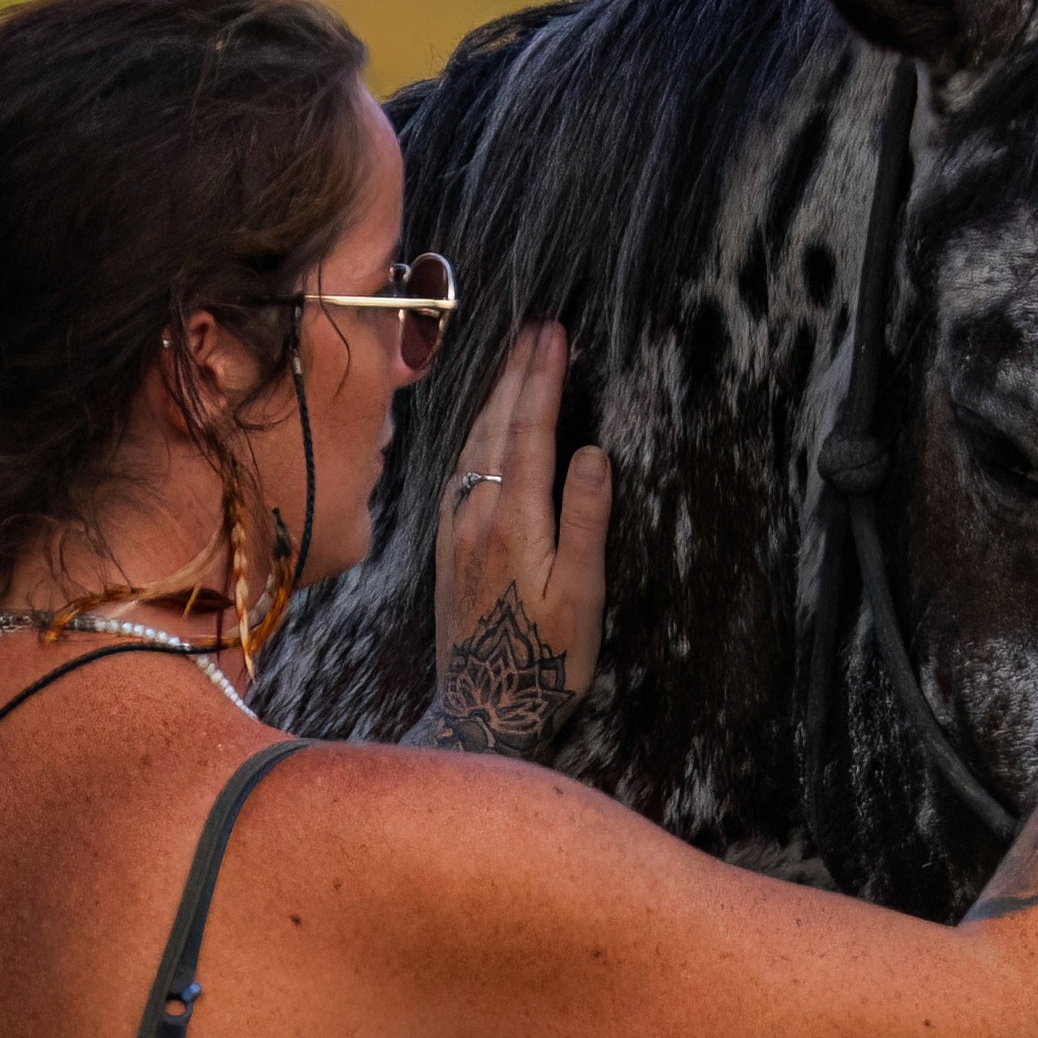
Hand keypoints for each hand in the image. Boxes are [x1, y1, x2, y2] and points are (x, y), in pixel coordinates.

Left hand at [420, 323, 611, 752]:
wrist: (481, 712)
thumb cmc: (545, 663)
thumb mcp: (581, 598)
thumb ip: (584, 522)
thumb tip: (592, 452)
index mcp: (515, 522)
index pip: (531, 431)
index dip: (543, 379)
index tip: (556, 333)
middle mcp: (476, 516)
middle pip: (498, 427)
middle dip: (518, 373)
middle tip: (539, 326)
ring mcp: (454, 529)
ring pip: (472, 445)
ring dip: (495, 397)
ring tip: (515, 359)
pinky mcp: (445, 547)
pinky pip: (458, 470)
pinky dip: (475, 434)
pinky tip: (483, 426)